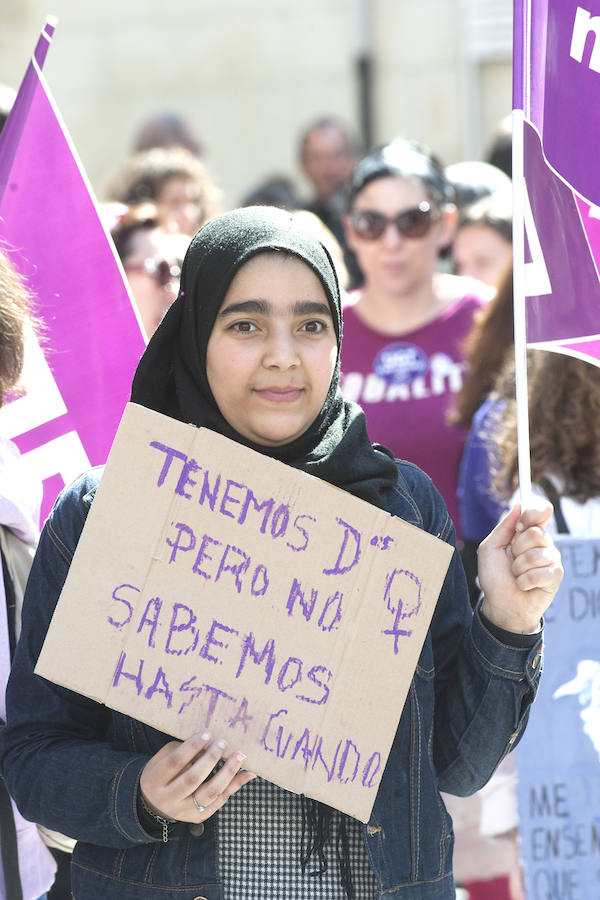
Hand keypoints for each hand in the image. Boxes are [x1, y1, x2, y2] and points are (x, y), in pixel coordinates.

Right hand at [139, 731, 255, 823]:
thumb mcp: (163, 758)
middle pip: (192, 779)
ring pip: (208, 795)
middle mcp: (168, 798)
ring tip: (239, 757)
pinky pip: (218, 802)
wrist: (152, 805)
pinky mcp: (197, 817)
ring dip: (227, 774)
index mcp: (155, 779)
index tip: (207, 734)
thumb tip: (208, 743)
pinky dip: (234, 787)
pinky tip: (247, 774)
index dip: (191, 747)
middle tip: (223, 743)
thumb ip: (182, 751)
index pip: (175, 762)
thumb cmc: (160, 773)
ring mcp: (183, 811)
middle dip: (210, 760)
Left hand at [478, 502, 563, 633]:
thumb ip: (504, 527)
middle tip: (512, 559)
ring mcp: (551, 559)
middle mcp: (543, 543)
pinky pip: (541, 572)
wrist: (500, 604)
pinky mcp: (556, 576)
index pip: (543, 511)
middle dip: (517, 548)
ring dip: (519, 567)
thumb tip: (518, 505)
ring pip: (536, 554)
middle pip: (536, 533)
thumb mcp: (490, 548)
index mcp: (528, 533)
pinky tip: (524, 586)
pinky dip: (525, 581)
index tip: (519, 525)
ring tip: (516, 575)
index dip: (533, 513)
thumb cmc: (494, 577)